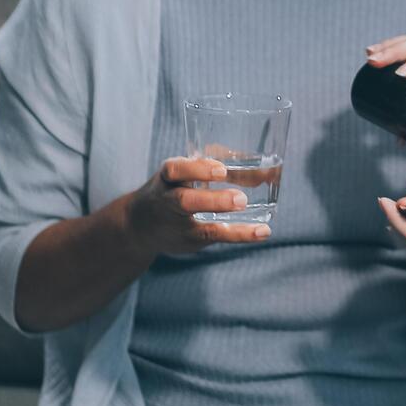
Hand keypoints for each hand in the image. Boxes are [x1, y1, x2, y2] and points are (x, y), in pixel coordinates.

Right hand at [123, 157, 271, 266]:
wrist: (140, 224)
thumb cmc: (175, 188)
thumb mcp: (186, 171)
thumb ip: (219, 165)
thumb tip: (265, 173)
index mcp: (168, 178)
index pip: (176, 170)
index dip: (197, 170)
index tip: (221, 170)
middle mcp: (169, 201)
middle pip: (185, 201)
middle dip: (213, 201)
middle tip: (241, 198)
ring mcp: (180, 225)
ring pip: (202, 228)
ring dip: (233, 229)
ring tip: (259, 226)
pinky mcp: (191, 240)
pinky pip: (216, 238)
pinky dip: (240, 235)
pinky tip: (262, 232)